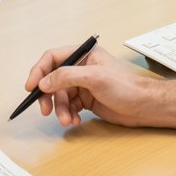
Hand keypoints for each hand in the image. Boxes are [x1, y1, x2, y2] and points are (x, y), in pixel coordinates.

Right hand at [23, 44, 161, 127]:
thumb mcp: (94, 78)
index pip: (53, 58)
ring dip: (60, 109)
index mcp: (83, 54)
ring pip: (60, 96)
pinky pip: (68, 106)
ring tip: (67, 120)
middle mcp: (81, 68)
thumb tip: (44, 82)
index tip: (31, 87)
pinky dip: (68, 114)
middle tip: (45, 110)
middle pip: (53, 80)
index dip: (39, 71)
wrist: (144, 106)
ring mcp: (83, 84)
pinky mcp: (86, 99)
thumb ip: (66, 77)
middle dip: (48, 97)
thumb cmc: (126, 86)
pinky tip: (74, 121)